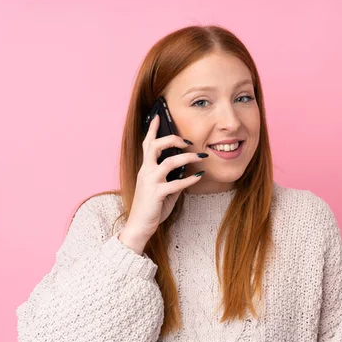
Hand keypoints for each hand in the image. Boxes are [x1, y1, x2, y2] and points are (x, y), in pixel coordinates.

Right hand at [122, 113, 207, 246]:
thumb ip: (172, 178)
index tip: (158, 115)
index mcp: (145, 168)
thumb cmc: (151, 207)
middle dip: (172, 139)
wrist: (139, 226)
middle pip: (155, 146)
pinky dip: (189, 179)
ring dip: (188, 157)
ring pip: (169, 162)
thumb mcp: (162, 189)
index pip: (147, 144)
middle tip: (188, 140)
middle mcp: (145, 171)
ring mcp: (150, 182)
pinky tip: (199, 176)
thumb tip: (186, 170)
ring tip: (201, 156)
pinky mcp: (156, 194)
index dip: (153, 129)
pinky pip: (176, 184)